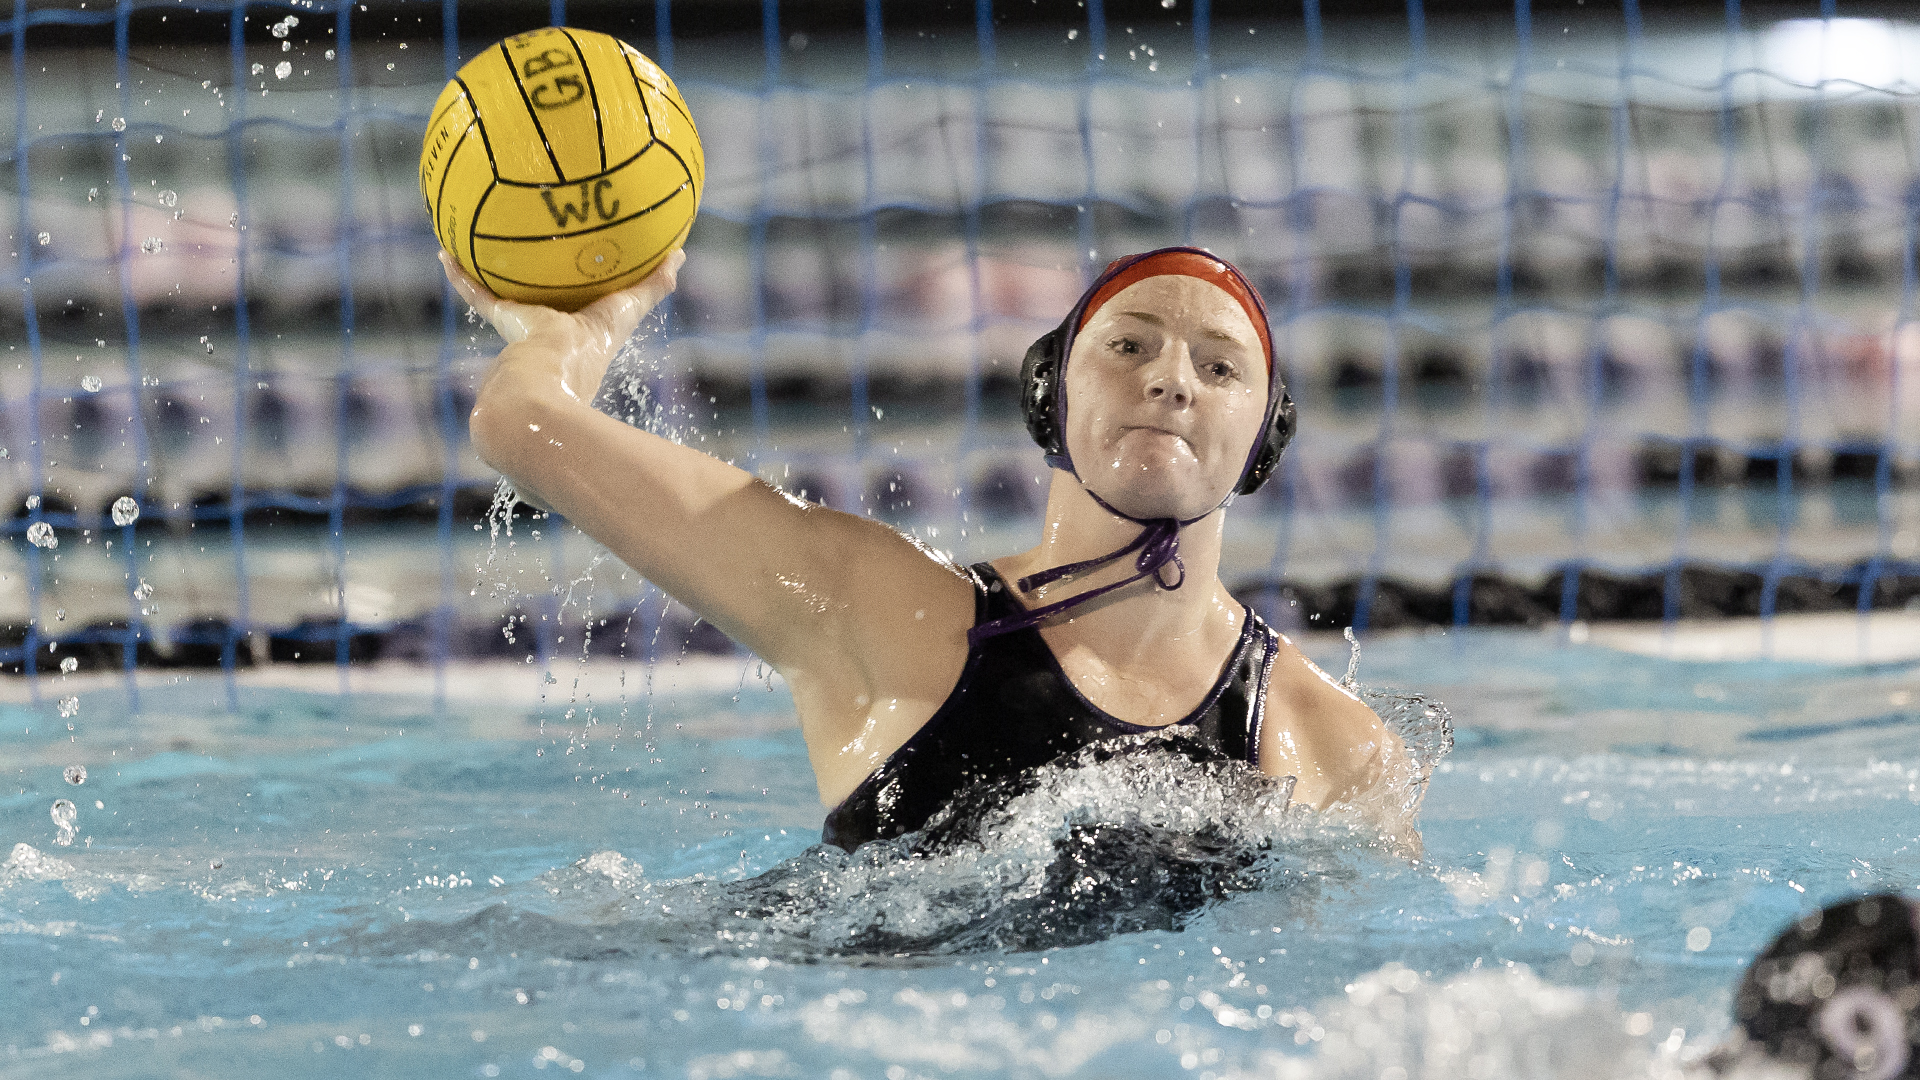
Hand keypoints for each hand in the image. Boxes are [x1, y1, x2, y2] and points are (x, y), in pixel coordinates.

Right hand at [439, 246, 684, 360]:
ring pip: (502, 294)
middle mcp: (546, 329)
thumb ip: (654, 286)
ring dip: (487, 272)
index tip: (575, 269)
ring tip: (471, 245)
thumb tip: (679, 255)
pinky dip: (460, 275)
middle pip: (538, 298)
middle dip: (532, 280)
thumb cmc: (590, 349)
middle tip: (521, 250)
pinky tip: (445, 252)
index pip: (578, 307)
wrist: (548, 379)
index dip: (579, 290)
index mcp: (576, 329)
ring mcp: (520, 326)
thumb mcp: (628, 310)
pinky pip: (476, 293)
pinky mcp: (499, 320)